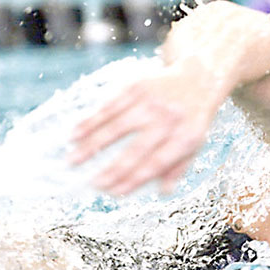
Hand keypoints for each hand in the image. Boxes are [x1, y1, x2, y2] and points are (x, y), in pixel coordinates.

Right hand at [69, 65, 223, 195]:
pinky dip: (90, 121)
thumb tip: (163, 192)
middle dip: (112, 168)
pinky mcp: (137, 87)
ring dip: (92, 145)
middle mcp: (169, 119)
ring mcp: (152, 102)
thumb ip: (179, 167)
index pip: (157, 164)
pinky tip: (75, 133)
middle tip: (91, 183)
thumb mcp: (195, 143)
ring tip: (72, 160)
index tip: (113, 192)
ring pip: (116, 126)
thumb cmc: (192, 119)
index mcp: (186, 137)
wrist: (197, 78)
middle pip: (136, 149)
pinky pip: (110, 106)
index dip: (134, 179)